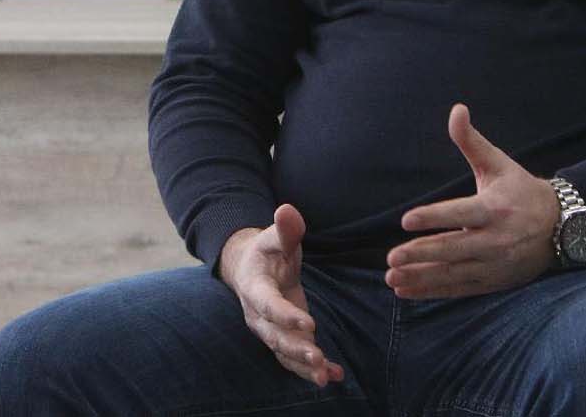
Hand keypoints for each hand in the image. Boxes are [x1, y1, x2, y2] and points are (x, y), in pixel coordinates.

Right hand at [219, 204, 344, 387]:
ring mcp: (268, 330)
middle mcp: (257, 315)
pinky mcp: (281, 338)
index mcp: (254, 287)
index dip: (286, 316)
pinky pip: (292, 358)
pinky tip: (334, 376)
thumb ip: (285, 229)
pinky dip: (310, 369)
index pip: (268, 305)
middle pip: (274, 336)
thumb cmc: (268, 251)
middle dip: (296, 349)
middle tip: (318, 357)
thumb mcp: (275, 237)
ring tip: (325, 376)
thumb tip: (287, 210)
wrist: (251, 268)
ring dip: (303, 365)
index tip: (309, 324)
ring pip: (282, 352)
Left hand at [384, 103, 559, 299]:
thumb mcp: (499, 163)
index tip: (406, 220)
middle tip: (391, 258)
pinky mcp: (493, 281)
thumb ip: (472, 141)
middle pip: (454, 248)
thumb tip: (456, 109)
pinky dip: (432, 291)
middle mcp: (496, 239)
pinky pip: (459, 288)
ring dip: (422, 277)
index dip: (433, 217)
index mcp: (495, 208)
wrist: (561, 227)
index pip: (460, 214)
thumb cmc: (521, 190)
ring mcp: (495, 264)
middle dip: (422, 254)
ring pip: (454, 273)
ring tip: (392, 278)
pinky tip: (406, 290)